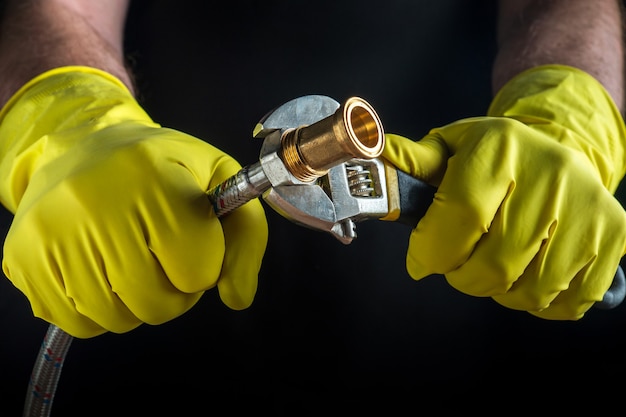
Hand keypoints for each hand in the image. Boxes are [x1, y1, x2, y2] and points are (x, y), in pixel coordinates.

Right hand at [0, 67, 267, 336]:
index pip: (197, 268)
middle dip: (175, 292)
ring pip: (117, 319)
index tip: (193, 242)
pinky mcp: (21, 257)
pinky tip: (100, 272)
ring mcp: (51, 233)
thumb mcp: (218, 179)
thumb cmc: (161, 166)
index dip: (205, 264)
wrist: (83, 148)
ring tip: (132, 261)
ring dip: (136, 303)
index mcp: (154, 178)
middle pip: (157, 303)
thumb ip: (247, 236)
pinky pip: (76, 323)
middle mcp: (96, 203)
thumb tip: (237, 298)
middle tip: (165, 260)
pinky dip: (98, 311)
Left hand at [383, 65, 625, 319]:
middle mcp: (551, 176)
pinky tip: (526, 275)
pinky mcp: (613, 237)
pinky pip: (567, 300)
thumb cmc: (498, 154)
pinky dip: (537, 301)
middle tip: (456, 263)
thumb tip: (371, 157)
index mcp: (501, 149)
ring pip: (529, 290)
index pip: (460, 215)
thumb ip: (414, 162)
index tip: (421, 261)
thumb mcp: (454, 145)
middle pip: (493, 263)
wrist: (563, 147)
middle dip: (461, 277)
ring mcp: (588, 210)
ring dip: (498, 291)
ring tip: (491, 265)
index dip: (433, 251)